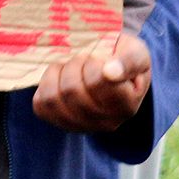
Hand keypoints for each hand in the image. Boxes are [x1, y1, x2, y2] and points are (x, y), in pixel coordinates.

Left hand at [33, 34, 151, 133]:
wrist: (113, 69)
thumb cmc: (125, 58)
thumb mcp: (137, 52)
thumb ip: (129, 60)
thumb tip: (110, 72)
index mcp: (127, 106)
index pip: (98, 83)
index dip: (93, 64)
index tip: (101, 59)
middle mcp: (105, 123)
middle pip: (71, 90)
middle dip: (74, 65)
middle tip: (85, 58)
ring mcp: (82, 126)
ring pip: (52, 98)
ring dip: (58, 73)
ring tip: (71, 67)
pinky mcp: (61, 123)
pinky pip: (41, 105)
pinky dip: (46, 84)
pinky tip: (61, 78)